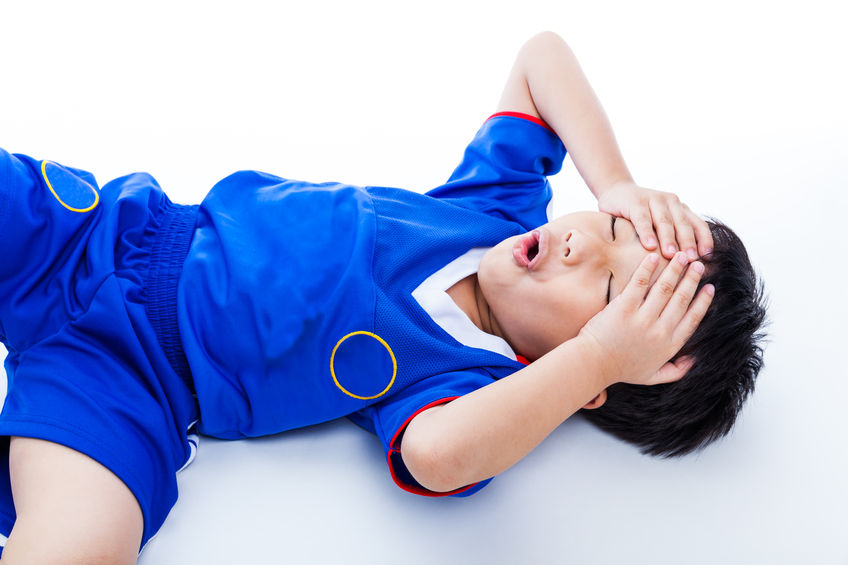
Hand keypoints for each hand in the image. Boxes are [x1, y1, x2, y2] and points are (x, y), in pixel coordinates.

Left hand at [578, 252, 713, 386]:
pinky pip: (639, 284)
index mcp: (669, 345)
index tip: (710, 288)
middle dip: (692, 279)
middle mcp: (660, 331)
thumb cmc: (621, 370)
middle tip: (699, 264)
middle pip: (682, 299)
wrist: (593, 364)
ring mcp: (642, 319)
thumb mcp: (653, 376)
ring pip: (665, 288)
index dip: (703, 302)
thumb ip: (676, 370)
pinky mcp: (624, 308)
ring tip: (681, 256)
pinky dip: (648, 269)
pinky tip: (654, 257)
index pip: (693, 319)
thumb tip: (694, 360)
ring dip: (675, 270)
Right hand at [596, 181, 713, 260]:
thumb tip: (688, 265)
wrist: (616, 192)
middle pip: (683, 224)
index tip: (707, 258)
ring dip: (668, 239)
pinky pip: (643, 219)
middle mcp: (671, 202)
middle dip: (688, 242)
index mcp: (681, 209)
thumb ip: (672, 237)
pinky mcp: (635, 202)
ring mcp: (654, 199)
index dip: (704, 240)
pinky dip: (646, 232)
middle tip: (691, 259)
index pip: (698, 224)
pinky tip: (649, 245)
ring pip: (664, 222)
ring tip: (671, 255)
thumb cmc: (640, 215)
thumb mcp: (660, 223)